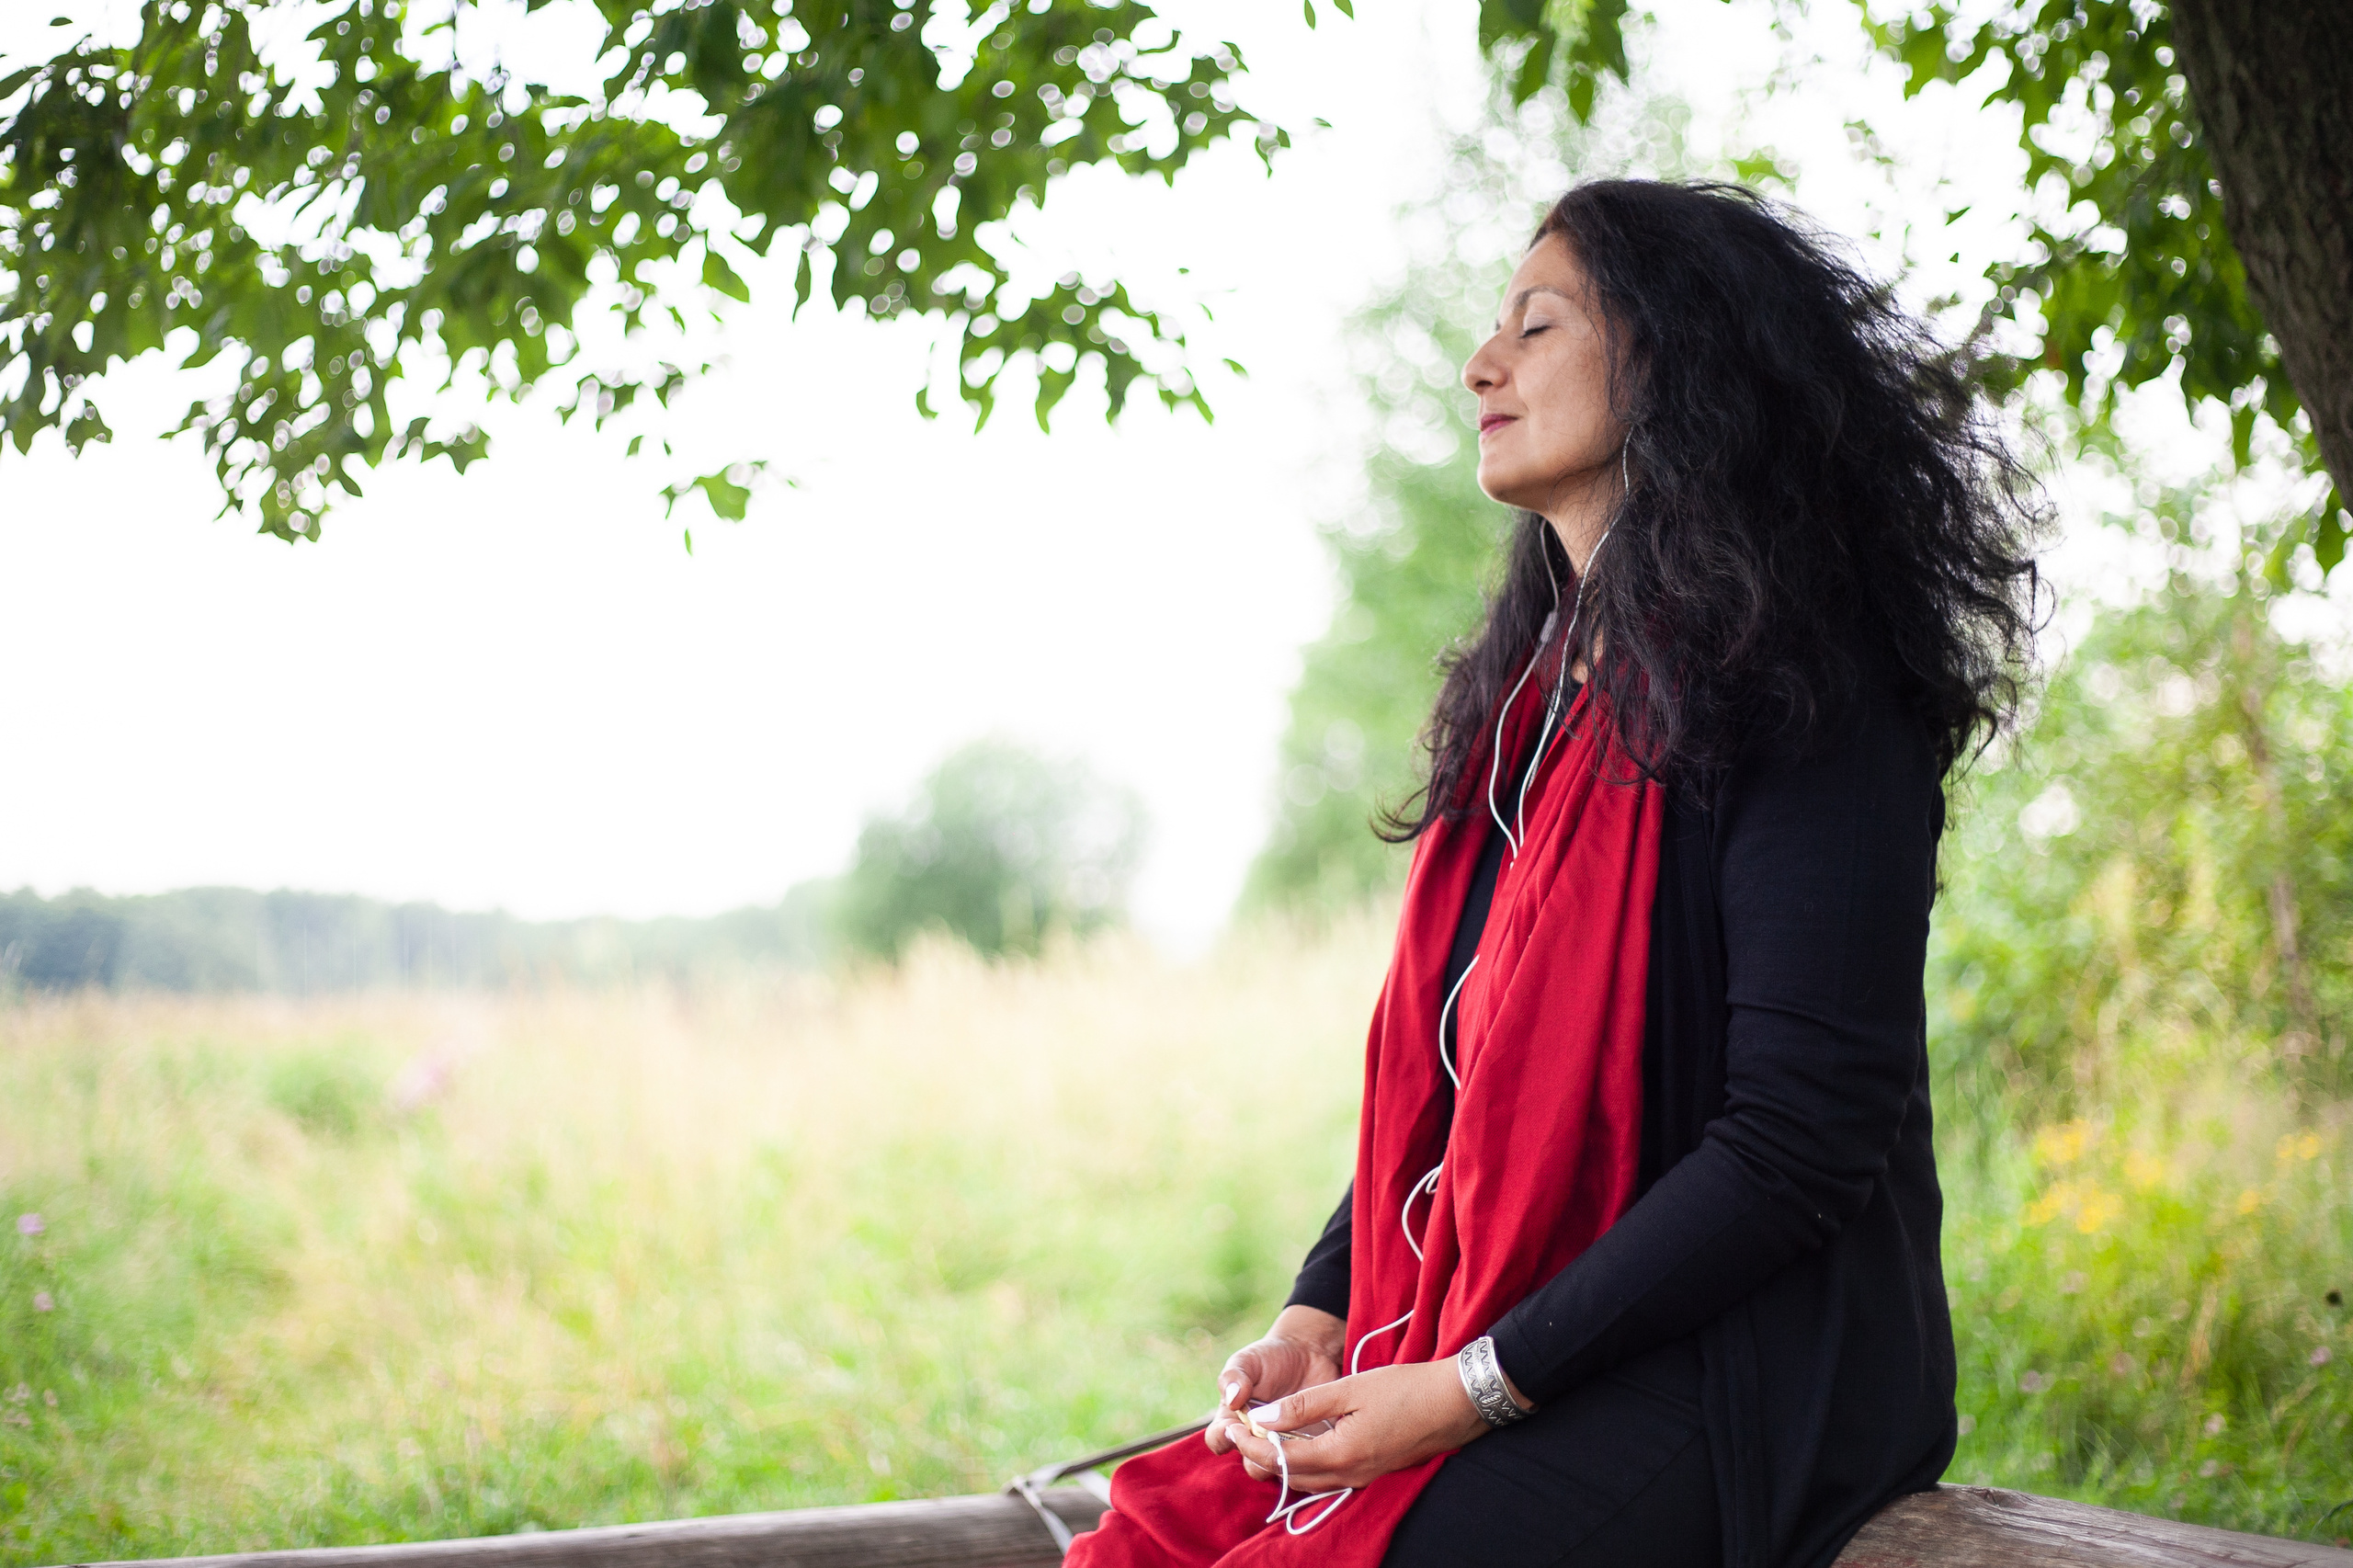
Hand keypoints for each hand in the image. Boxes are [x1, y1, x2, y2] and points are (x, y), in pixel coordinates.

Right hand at [1202, 1306, 1344, 1457]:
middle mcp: (1255, 1440)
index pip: (1218, 1440)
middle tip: (1270, 1434)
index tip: (1236, 1425)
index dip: (1223, 1438)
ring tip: (1295, 1436)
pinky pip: (1308, 1464)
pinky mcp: (1309, 1449)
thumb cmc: (1270, 1357)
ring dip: (1286, 1457)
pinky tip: (1316, 1440)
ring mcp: (1283, 1446)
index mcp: (1233, 1420)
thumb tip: (1231, 1398)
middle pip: (1250, 1463)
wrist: (1308, 1353)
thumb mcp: (1248, 1360)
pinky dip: (1311, 1457)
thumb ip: (1234, 1376)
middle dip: (1259, 1453)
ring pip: (1280, 1469)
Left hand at [1216, 1358, 1526, 1492]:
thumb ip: (1304, 1406)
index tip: (1230, 1426)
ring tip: (1261, 1436)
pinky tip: (1300, 1443)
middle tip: (1238, 1431)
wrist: (1456, 1402)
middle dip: (1261, 1455)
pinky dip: (1306, 1463)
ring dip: (1282, 1462)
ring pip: (1310, 1479)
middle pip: (1291, 1475)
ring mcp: (1363, 1476)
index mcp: (1340, 1454)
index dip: (1251, 1444)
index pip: (1280, 1459)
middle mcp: (1350, 1474)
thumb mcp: (1350, 1389)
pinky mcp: (1373, 1470)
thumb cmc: (1405, 1389)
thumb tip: (1263, 1418)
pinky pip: (1329, 1476)